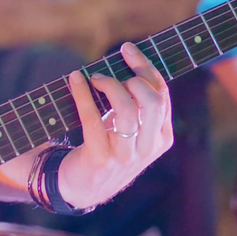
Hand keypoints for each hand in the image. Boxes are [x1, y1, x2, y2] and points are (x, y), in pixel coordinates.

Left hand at [56, 42, 174, 209]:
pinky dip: (83, 94)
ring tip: (94, 78)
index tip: (127, 49)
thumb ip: (136, 103)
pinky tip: (74, 79)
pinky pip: (93, 120)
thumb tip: (127, 58)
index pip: (162, 95)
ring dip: (109, 86)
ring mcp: (126, 156)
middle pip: (151, 101)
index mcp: (161, 138)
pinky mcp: (100, 158)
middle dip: (132, 75)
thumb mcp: (131, 128)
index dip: (146, 67)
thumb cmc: (107, 146)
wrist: (83, 186)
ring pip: (127, 110)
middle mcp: (148, 148)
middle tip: (110, 69)